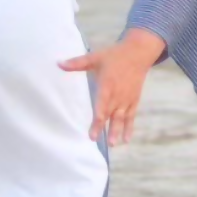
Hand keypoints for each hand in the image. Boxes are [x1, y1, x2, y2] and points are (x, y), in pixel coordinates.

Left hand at [59, 29, 165, 145]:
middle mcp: (117, 95)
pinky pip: (131, 116)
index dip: (96, 120)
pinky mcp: (134, 100)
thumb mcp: (95, 57)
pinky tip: (126, 139)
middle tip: (97, 141)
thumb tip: (58, 63)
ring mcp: (126, 99)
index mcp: (107, 86)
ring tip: (113, 144)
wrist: (138, 53)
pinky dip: (129, 127)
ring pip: (121, 118)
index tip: (91, 132)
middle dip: (103, 128)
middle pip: (110, 115)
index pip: (101, 106)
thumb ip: (77, 63)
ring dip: (117, 130)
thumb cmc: (114, 56)